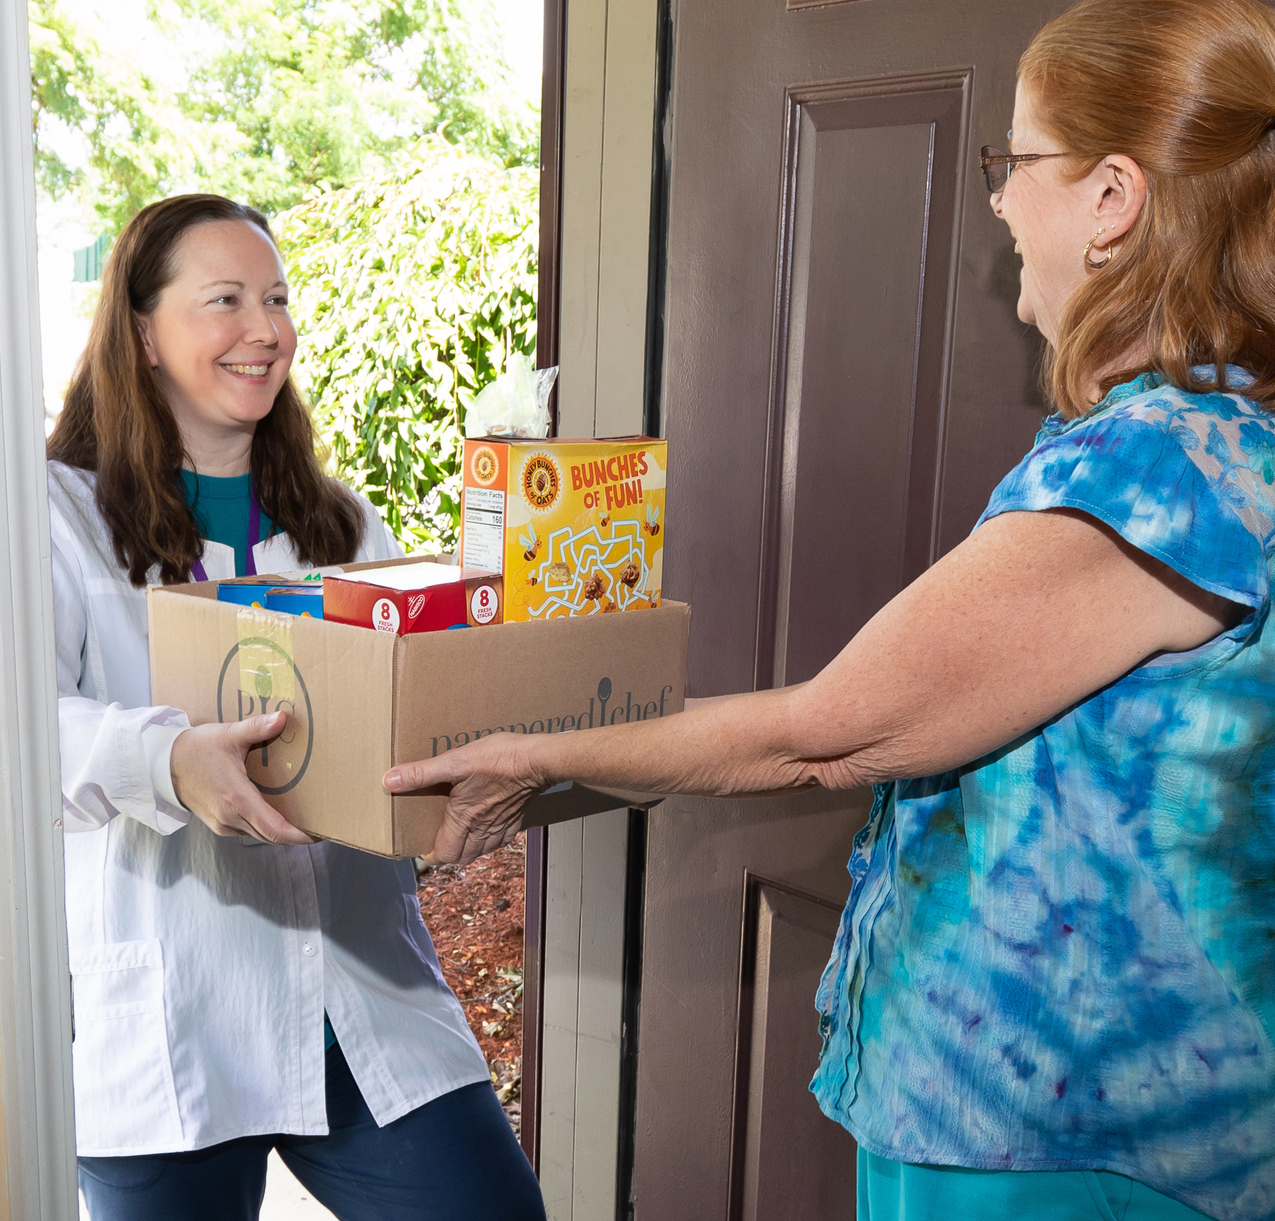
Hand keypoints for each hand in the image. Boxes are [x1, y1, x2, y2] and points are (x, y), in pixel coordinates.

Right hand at [170, 711, 315, 845]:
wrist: (161, 766)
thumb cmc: (195, 750)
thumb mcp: (227, 735)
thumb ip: (256, 727)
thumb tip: (282, 718)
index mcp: (236, 799)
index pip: (275, 829)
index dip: (300, 835)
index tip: (319, 832)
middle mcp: (230, 818)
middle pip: (272, 836)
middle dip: (297, 833)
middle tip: (320, 821)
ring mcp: (224, 824)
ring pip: (261, 835)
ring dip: (281, 830)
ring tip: (304, 816)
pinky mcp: (220, 824)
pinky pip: (249, 830)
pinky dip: (266, 825)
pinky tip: (277, 810)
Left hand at [383, 733, 546, 866]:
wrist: (538, 760)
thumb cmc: (499, 760)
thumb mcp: (455, 761)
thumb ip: (421, 773)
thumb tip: (390, 780)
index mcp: (464, 820)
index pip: (445, 854)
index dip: (431, 856)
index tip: (423, 848)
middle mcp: (483, 829)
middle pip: (463, 856)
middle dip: (448, 853)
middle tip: (439, 841)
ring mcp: (502, 824)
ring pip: (483, 850)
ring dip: (469, 848)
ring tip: (460, 836)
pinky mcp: (517, 817)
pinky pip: (501, 839)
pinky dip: (490, 839)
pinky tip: (488, 825)